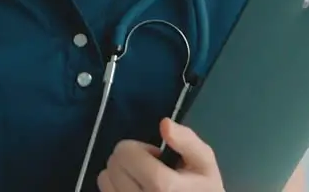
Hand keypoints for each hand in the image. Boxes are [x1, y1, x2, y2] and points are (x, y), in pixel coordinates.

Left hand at [97, 118, 223, 190]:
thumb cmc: (203, 189)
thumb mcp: (204, 163)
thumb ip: (186, 140)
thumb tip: (164, 124)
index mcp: (163, 186)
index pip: (127, 153)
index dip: (139, 148)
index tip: (157, 157)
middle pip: (113, 164)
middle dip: (129, 158)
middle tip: (151, 168)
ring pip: (104, 178)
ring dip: (120, 173)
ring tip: (142, 180)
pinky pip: (105, 191)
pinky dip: (115, 186)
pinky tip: (135, 189)